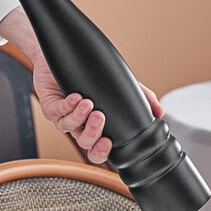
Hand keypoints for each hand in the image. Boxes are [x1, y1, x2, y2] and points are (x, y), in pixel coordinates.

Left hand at [33, 59, 164, 164]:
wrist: (61, 58)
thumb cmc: (89, 76)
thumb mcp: (119, 86)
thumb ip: (140, 98)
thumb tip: (160, 112)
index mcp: (95, 128)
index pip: (98, 150)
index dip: (103, 152)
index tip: (110, 143)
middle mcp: (79, 127)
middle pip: (84, 143)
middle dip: (93, 134)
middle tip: (100, 118)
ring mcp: (64, 118)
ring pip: (70, 128)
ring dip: (80, 116)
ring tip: (89, 102)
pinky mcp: (51, 107)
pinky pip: (58, 111)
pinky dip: (68, 105)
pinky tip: (76, 96)